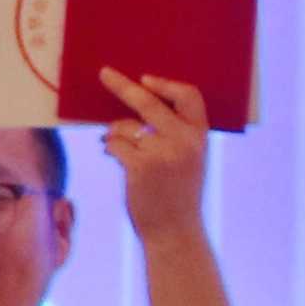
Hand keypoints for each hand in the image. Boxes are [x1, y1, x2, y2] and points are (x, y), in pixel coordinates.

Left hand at [94, 70, 214, 240]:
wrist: (174, 231)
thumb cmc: (176, 195)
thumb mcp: (187, 160)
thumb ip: (173, 135)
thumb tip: (133, 109)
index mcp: (199, 137)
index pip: (189, 96)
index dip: (167, 85)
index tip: (147, 79)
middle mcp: (184, 141)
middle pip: (148, 102)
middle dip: (122, 86)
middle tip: (105, 74)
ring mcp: (163, 152)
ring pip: (124, 126)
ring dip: (116, 135)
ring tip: (125, 154)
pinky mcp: (141, 166)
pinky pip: (114, 143)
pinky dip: (111, 149)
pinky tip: (119, 161)